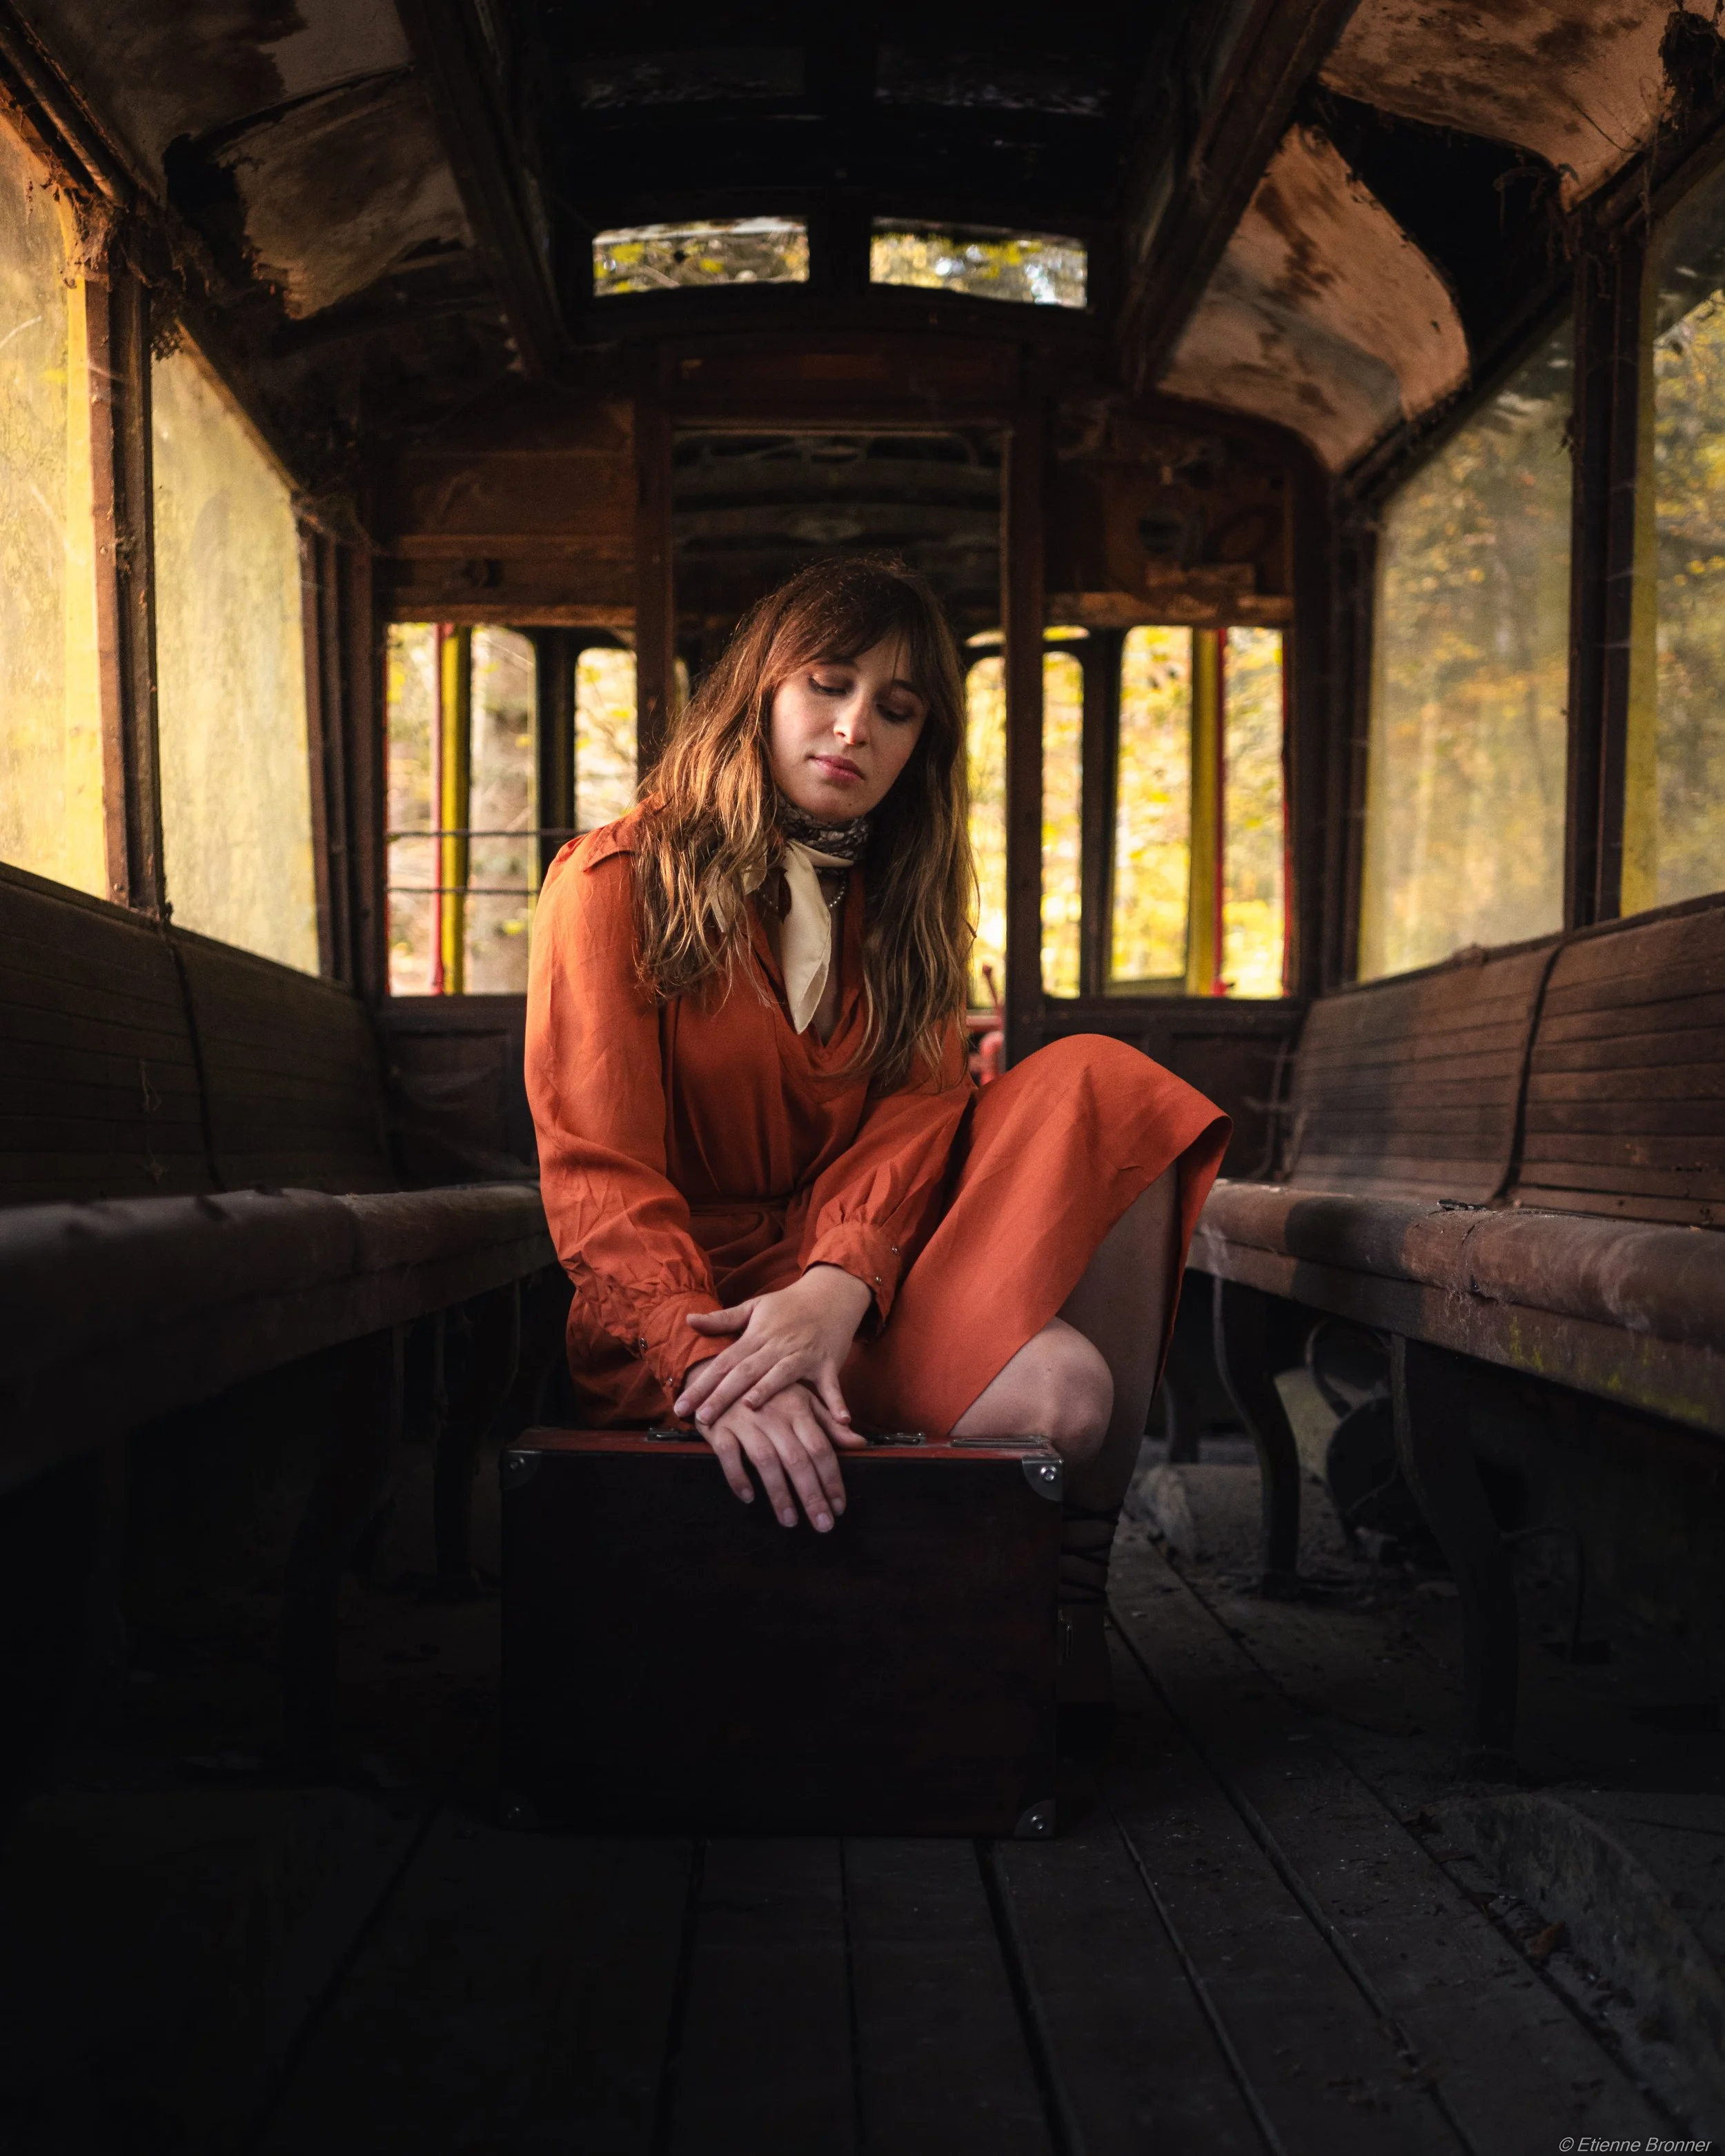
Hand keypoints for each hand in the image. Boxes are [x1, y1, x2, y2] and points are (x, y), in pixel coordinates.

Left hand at [676, 1265, 873, 1433]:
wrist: (832, 1293)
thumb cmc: (789, 1305)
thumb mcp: (754, 1306)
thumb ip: (722, 1319)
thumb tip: (688, 1319)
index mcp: (757, 1335)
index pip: (724, 1362)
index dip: (702, 1384)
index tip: (682, 1406)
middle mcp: (778, 1345)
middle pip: (745, 1372)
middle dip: (722, 1396)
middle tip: (701, 1419)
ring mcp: (803, 1354)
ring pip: (782, 1374)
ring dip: (767, 1390)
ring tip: (749, 1408)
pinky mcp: (829, 1364)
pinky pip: (831, 1385)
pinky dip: (836, 1402)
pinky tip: (840, 1421)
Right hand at [703, 1382, 866, 1530]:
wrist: (723, 1372)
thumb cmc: (769, 1392)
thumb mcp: (803, 1399)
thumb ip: (829, 1423)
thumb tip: (860, 1444)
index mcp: (798, 1408)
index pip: (821, 1448)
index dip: (832, 1479)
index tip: (839, 1506)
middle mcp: (774, 1415)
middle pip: (797, 1460)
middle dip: (812, 1495)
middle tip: (822, 1525)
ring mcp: (746, 1421)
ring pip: (766, 1461)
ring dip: (779, 1494)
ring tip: (790, 1521)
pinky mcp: (720, 1427)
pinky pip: (729, 1456)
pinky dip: (738, 1478)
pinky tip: (749, 1497)